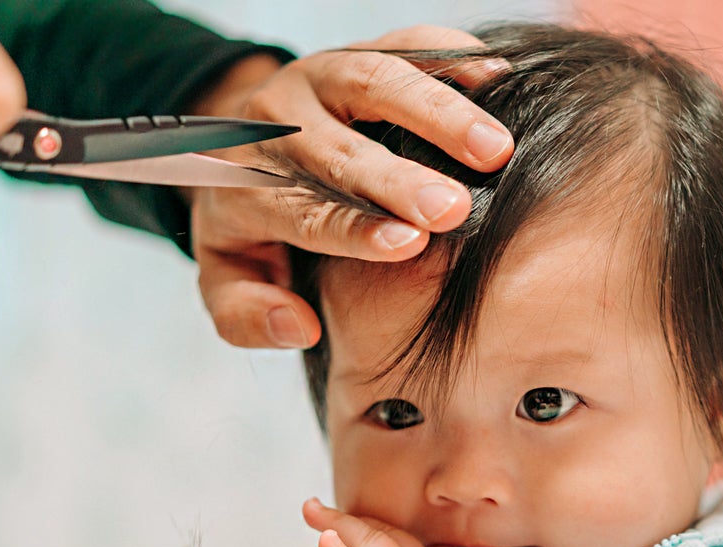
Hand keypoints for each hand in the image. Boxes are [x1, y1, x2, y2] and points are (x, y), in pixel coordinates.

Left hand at [186, 25, 513, 347]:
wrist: (237, 141)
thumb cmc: (249, 223)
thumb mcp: (224, 276)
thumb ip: (246, 314)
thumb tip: (300, 327)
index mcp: (248, 188)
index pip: (305, 212)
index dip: (356, 229)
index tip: (409, 244)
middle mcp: (279, 125)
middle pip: (341, 149)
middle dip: (401, 178)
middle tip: (456, 208)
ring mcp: (318, 80)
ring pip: (374, 82)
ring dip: (439, 113)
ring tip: (496, 147)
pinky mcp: (355, 51)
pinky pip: (404, 43)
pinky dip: (452, 56)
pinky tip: (497, 78)